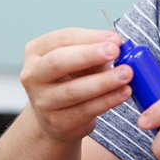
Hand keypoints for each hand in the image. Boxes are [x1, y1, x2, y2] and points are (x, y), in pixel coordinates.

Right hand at [20, 28, 132, 142]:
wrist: (57, 118)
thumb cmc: (72, 79)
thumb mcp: (79, 60)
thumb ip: (95, 50)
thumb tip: (116, 42)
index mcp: (36, 51)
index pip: (62, 39)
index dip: (90, 37)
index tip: (115, 39)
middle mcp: (32, 76)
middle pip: (59, 62)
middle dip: (89, 55)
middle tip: (115, 51)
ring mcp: (42, 101)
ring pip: (73, 90)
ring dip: (104, 81)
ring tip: (127, 73)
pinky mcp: (58, 122)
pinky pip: (86, 110)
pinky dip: (108, 100)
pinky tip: (124, 92)